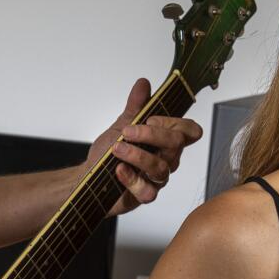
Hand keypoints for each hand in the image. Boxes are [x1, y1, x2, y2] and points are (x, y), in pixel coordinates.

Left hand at [91, 78, 201, 214]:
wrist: (88, 178)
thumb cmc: (108, 154)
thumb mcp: (121, 126)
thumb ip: (135, 107)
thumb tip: (143, 83)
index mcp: (165, 142)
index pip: (190, 131)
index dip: (176, 123)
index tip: (150, 118)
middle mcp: (167, 160)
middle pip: (176, 144)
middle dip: (151, 134)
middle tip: (127, 131)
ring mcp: (157, 179)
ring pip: (161, 168)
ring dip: (136, 155)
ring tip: (117, 148)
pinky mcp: (145, 195)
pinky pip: (147, 191)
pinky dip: (131, 178)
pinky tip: (118, 170)